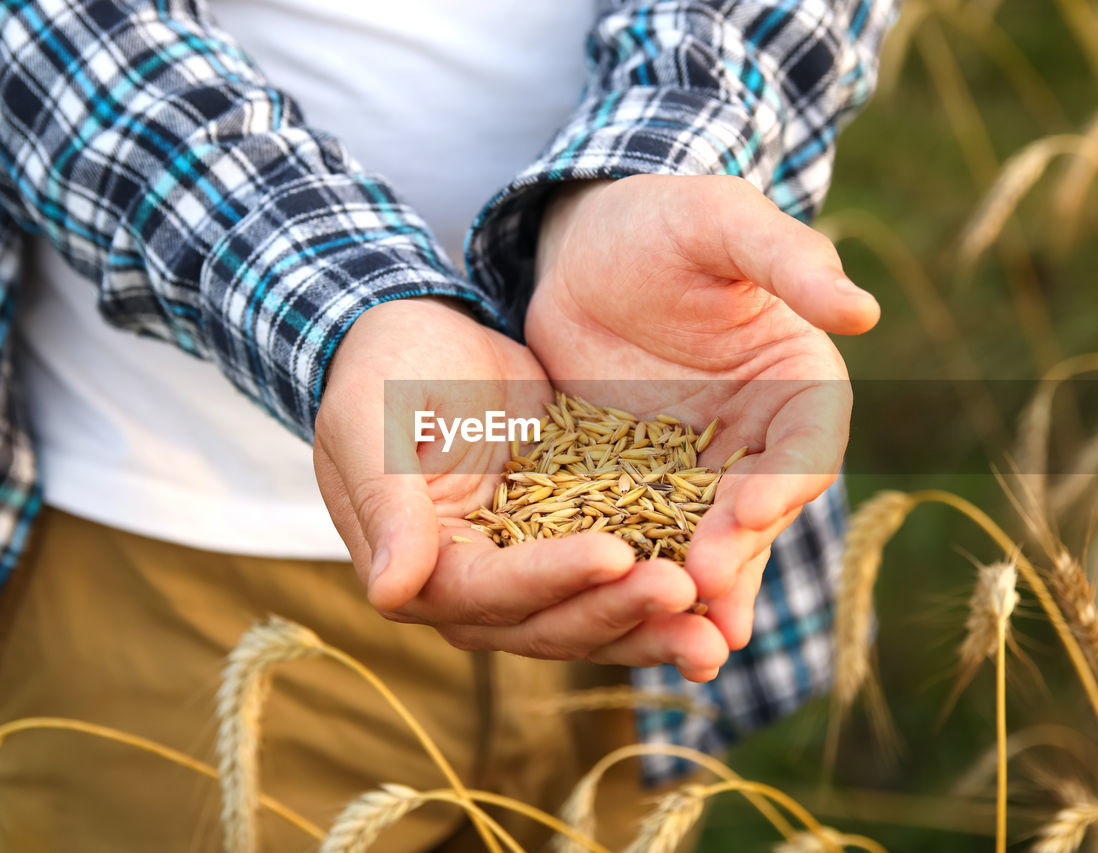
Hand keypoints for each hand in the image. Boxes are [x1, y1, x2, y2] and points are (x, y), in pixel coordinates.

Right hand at [313, 297, 729, 678]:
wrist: (423, 340)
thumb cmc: (382, 375)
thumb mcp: (375, 427)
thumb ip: (387, 507)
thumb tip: (389, 591)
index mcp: (422, 572)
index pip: (491, 591)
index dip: (552, 578)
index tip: (615, 554)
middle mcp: (478, 591)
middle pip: (552, 623)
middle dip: (619, 613)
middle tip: (686, 597)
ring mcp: (529, 572)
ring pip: (595, 616)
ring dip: (653, 626)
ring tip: (719, 635)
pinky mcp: (571, 544)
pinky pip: (621, 577)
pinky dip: (663, 590)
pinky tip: (722, 593)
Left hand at [527, 175, 878, 650]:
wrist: (585, 243)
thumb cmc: (665, 220)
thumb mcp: (724, 224)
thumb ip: (789, 263)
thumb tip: (863, 311)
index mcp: (797, 383)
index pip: (806, 444)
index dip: (784, 482)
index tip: (747, 511)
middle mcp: (759, 438)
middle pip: (758, 509)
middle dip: (737, 556)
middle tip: (706, 598)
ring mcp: (698, 469)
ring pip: (706, 539)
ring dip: (700, 593)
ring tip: (688, 647)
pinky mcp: (637, 483)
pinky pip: (643, 534)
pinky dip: (640, 576)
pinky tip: (621, 618)